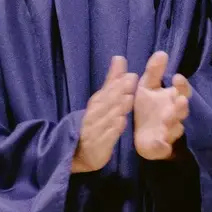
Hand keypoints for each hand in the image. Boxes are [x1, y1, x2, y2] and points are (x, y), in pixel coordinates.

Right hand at [71, 57, 136, 173]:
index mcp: (96, 104)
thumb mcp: (103, 100)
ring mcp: (94, 132)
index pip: (106, 93)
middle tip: (131, 82)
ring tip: (129, 99)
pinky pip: (105, 138)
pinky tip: (121, 123)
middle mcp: (94, 116)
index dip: (117, 84)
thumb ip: (112, 81)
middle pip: (106, 104)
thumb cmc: (95, 122)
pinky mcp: (97, 148)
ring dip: (117, 109)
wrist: (80, 153)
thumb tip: (119, 57)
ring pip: (106, 119)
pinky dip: (112, 131)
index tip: (132, 75)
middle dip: (118, 92)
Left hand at [134, 51, 191, 160]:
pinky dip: (162, 145)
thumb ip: (154, 71)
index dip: (182, 85)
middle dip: (181, 106)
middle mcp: (174, 115)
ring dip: (173, 124)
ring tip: (167, 119)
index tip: (177, 77)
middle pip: (182, 111)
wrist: (139, 135)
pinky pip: (164, 147)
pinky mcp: (162, 147)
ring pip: (176, 128)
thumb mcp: (146, 87)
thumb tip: (162, 52)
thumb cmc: (146, 108)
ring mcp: (170, 131)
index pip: (183, 91)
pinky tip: (158, 141)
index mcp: (172, 99)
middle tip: (180, 101)